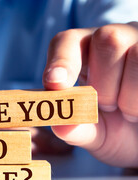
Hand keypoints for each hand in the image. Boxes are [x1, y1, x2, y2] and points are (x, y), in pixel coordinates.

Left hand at [43, 22, 137, 166]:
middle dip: (104, 82)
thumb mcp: (95, 134)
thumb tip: (61, 124)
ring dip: (130, 95)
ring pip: (136, 53)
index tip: (55, 83)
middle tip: (108, 108)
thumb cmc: (119, 131)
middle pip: (106, 39)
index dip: (61, 60)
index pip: (67, 41)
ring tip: (129, 112)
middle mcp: (118, 38)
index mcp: (85, 53)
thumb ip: (75, 130)